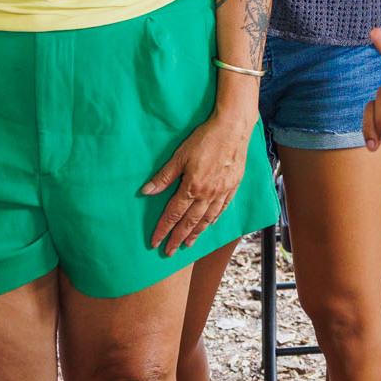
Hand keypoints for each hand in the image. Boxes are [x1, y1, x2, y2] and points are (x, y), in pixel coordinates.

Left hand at [142, 110, 252, 255]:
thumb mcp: (180, 155)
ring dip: (196, 233)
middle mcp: (207, 194)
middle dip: (178, 238)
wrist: (233, 129)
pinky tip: (209, 224)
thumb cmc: (205, 139)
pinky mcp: (233, 187)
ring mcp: (222, 192)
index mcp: (192, 187)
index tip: (155, 242)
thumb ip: (164, 176)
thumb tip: (147, 191)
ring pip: (207, 219)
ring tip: (188, 244)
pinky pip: (222, 209)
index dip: (163, 229)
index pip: (174, 214)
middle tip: (169, 251)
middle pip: (189, 222)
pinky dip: (214, 220)